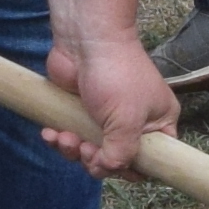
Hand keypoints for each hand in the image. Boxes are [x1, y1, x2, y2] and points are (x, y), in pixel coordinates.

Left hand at [35, 30, 178, 174]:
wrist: (85, 39)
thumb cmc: (116, 73)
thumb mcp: (127, 119)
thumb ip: (122, 152)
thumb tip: (108, 169)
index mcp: (158, 123)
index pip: (151, 160)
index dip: (130, 169)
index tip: (112, 165)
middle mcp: (134, 123)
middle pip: (116, 160)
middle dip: (95, 160)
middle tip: (85, 149)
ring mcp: (105, 118)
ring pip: (90, 152)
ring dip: (73, 151)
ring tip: (65, 138)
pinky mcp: (80, 112)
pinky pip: (70, 138)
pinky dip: (59, 140)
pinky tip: (50, 134)